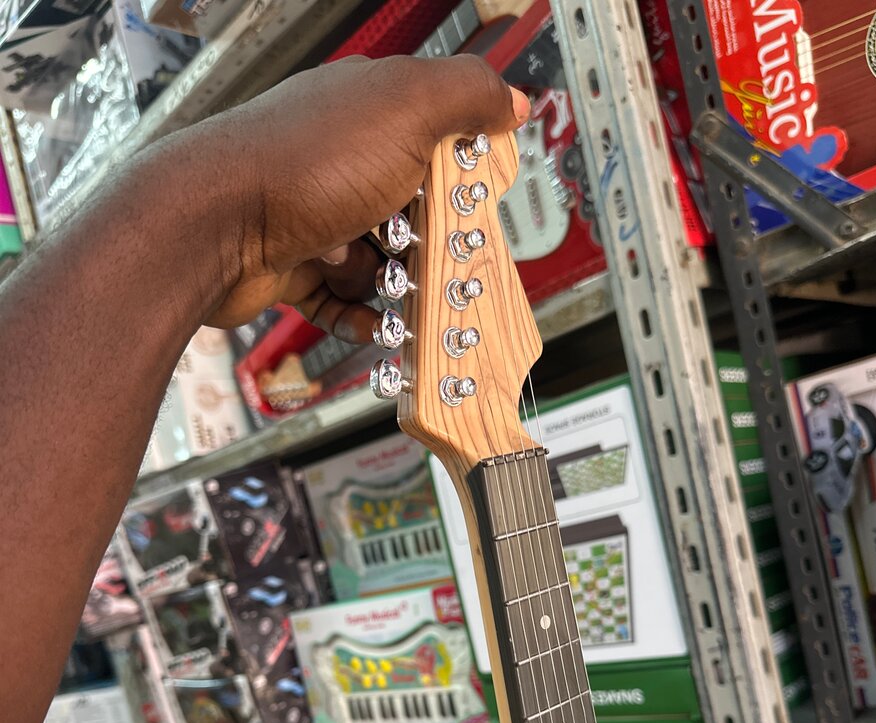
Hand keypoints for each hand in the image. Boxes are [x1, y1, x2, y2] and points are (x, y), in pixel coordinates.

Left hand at [177, 55, 527, 328]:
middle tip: (447, 264)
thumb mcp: (408, 110)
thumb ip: (467, 96)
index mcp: (368, 109)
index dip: (464, 172)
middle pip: (411, 205)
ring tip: (409, 299)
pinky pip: (340, 298)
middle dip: (435, 241)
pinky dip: (361, 315)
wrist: (213, 224)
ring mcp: (313, 213)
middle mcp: (339, 157)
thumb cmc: (300, 166)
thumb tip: (511, 98)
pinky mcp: (291, 263)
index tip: (482, 203)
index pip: (436, 134)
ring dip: (399, 284)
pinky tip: (375, 324)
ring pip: (377, 258)